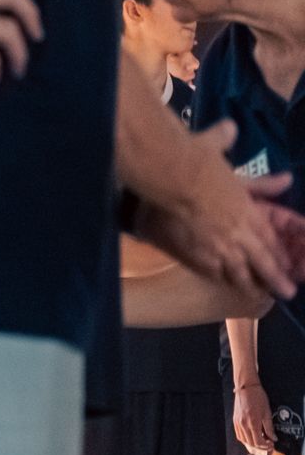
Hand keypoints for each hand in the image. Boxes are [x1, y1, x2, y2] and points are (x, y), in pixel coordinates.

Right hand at [131, 122, 302, 299]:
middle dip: (275, 278)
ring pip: (238, 272)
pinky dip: (220, 279)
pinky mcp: (193, 254)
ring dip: (250, 284)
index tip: (287, 265)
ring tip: (258, 295)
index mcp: (247, 209)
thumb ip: (253, 173)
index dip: (278, 254)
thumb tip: (276, 168)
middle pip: (261, 261)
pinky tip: (224, 284)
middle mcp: (237, 232)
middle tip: (287, 291)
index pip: (267, 237)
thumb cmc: (197, 160)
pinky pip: (211, 273)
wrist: (167, 173)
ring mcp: (216, 246)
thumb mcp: (227, 162)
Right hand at [236, 381, 273, 452]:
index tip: (271, 444)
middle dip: (260, 446)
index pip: (258, 441)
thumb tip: (273, 437)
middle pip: (250, 443)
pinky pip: (238, 434)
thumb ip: (269, 427)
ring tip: (260, 440)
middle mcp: (243, 424)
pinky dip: (245, 438)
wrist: (246, 388)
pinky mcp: (234, 421)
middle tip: (267, 443)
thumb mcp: (267, 413)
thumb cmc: (258, 398)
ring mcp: (237, 423)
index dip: (265, 446)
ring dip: (252, 443)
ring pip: (243, 440)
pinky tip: (251, 435)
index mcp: (253, 423)